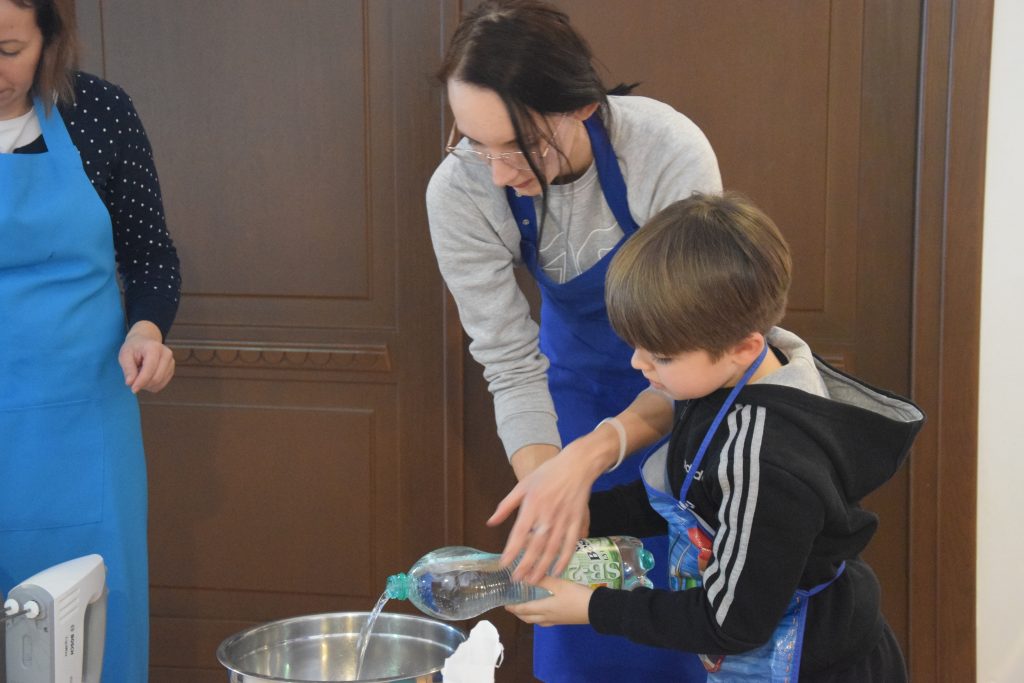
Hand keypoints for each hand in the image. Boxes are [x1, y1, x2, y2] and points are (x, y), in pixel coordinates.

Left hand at [118, 321, 174, 392]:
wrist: (144, 341)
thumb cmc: (134, 348)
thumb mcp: (125, 355)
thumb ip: (128, 369)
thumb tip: (130, 383)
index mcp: (154, 348)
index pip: (150, 369)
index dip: (141, 381)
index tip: (133, 389)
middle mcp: (166, 354)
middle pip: (156, 378)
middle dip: (143, 384)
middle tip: (133, 381)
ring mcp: (171, 362)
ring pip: (159, 383)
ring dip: (147, 385)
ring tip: (139, 375)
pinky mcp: (171, 369)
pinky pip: (161, 384)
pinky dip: (152, 385)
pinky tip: (146, 377)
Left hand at [489, 435, 610, 583]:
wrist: (577, 465)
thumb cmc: (548, 474)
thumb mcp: (522, 485)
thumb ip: (506, 505)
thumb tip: (491, 522)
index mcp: (532, 505)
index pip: (519, 533)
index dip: (511, 550)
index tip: (504, 564)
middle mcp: (548, 515)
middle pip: (536, 545)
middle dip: (526, 565)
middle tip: (517, 580)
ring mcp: (564, 520)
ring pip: (552, 549)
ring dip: (543, 567)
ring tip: (533, 580)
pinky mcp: (577, 522)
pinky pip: (571, 544)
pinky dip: (564, 559)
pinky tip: (557, 571)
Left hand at [506, 576, 592, 625]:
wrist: (596, 609)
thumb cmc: (576, 596)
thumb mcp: (559, 584)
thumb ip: (542, 580)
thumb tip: (524, 576)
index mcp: (544, 608)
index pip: (523, 609)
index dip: (512, 607)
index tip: (504, 602)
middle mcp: (547, 617)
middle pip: (527, 618)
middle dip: (518, 613)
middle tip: (511, 605)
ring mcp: (555, 620)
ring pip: (536, 621)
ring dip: (527, 615)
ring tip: (524, 607)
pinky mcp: (563, 621)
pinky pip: (545, 621)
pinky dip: (538, 617)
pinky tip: (542, 610)